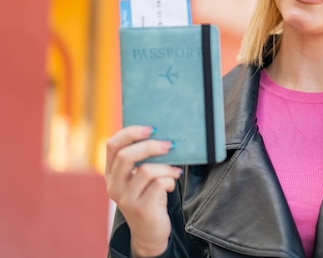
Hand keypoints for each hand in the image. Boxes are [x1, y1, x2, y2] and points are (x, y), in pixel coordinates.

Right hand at [105, 126, 182, 256]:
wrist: (149, 231)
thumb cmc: (149, 196)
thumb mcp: (139, 178)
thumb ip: (141, 159)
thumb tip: (160, 133)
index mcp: (111, 173)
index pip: (112, 145)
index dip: (131, 132)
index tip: (152, 128)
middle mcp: (114, 185)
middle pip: (126, 156)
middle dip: (151, 146)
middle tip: (169, 145)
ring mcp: (126, 199)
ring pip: (146, 170)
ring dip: (166, 167)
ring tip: (174, 171)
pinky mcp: (141, 209)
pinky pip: (159, 185)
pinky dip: (170, 181)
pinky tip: (171, 185)